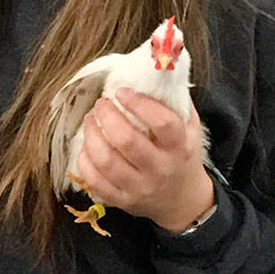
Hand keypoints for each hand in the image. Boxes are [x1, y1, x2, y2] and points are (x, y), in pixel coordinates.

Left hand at [77, 87, 213, 231]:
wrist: (183, 201)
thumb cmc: (182, 156)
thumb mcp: (189, 128)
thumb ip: (175, 102)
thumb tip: (154, 72)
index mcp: (179, 147)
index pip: (162, 123)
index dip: (139, 104)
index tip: (122, 92)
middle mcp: (160, 169)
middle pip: (127, 141)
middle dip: (107, 116)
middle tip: (101, 104)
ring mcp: (140, 188)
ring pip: (106, 161)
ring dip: (92, 135)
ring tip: (90, 120)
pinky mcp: (122, 201)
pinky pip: (95, 181)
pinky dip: (85, 159)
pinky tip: (86, 144)